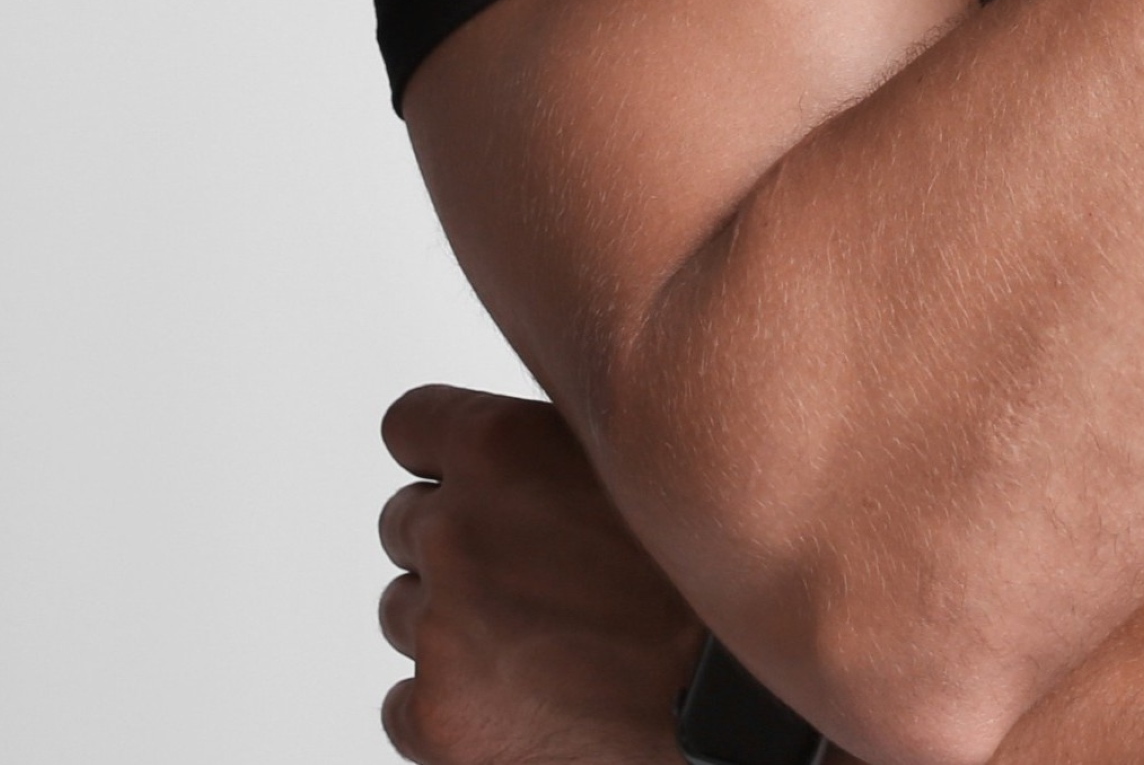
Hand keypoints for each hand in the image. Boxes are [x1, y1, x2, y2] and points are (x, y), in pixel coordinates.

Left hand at [378, 384, 702, 762]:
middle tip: (539, 576)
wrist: (739, 707)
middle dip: (460, 546)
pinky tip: (529, 701)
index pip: (409, 427)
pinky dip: (453, 707)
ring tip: (550, 641)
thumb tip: (527, 440)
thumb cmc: (713, 584)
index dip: (447, 456)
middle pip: (407, 523)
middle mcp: (455, 529)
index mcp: (498, 447)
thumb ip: (561, 441)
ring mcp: (440, 628)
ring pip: (406, 613)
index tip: (482, 481)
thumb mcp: (643, 460)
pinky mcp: (436, 717)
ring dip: (457, 626)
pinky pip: (404, 702)